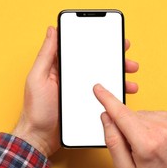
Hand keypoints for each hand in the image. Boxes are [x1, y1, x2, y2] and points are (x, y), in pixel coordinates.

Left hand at [12, 26, 138, 156]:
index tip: (113, 37)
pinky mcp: (86, 105)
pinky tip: (122, 95)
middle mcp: (72, 77)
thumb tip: (52, 30)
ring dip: (118, 77)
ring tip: (131, 79)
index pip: (81, 49)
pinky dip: (114, 95)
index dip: (97, 42)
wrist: (40, 138)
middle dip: (114, 59)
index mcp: (61, 67)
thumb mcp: (38, 78)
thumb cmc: (35, 109)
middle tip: (127, 58)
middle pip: (97, 64)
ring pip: (103, 80)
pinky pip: (103, 97)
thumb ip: (46, 54)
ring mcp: (80, 92)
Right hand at [93, 84, 166, 167]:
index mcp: (146, 144)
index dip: (108, 100)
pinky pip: (157, 114)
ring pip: (144, 114)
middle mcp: (162, 129)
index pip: (121, 115)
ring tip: (152, 144)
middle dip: (127, 127)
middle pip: (131, 115)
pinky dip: (154, 124)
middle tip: (137, 147)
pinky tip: (160, 139)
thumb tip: (107, 116)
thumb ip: (112, 141)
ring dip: (142, 126)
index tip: (99, 89)